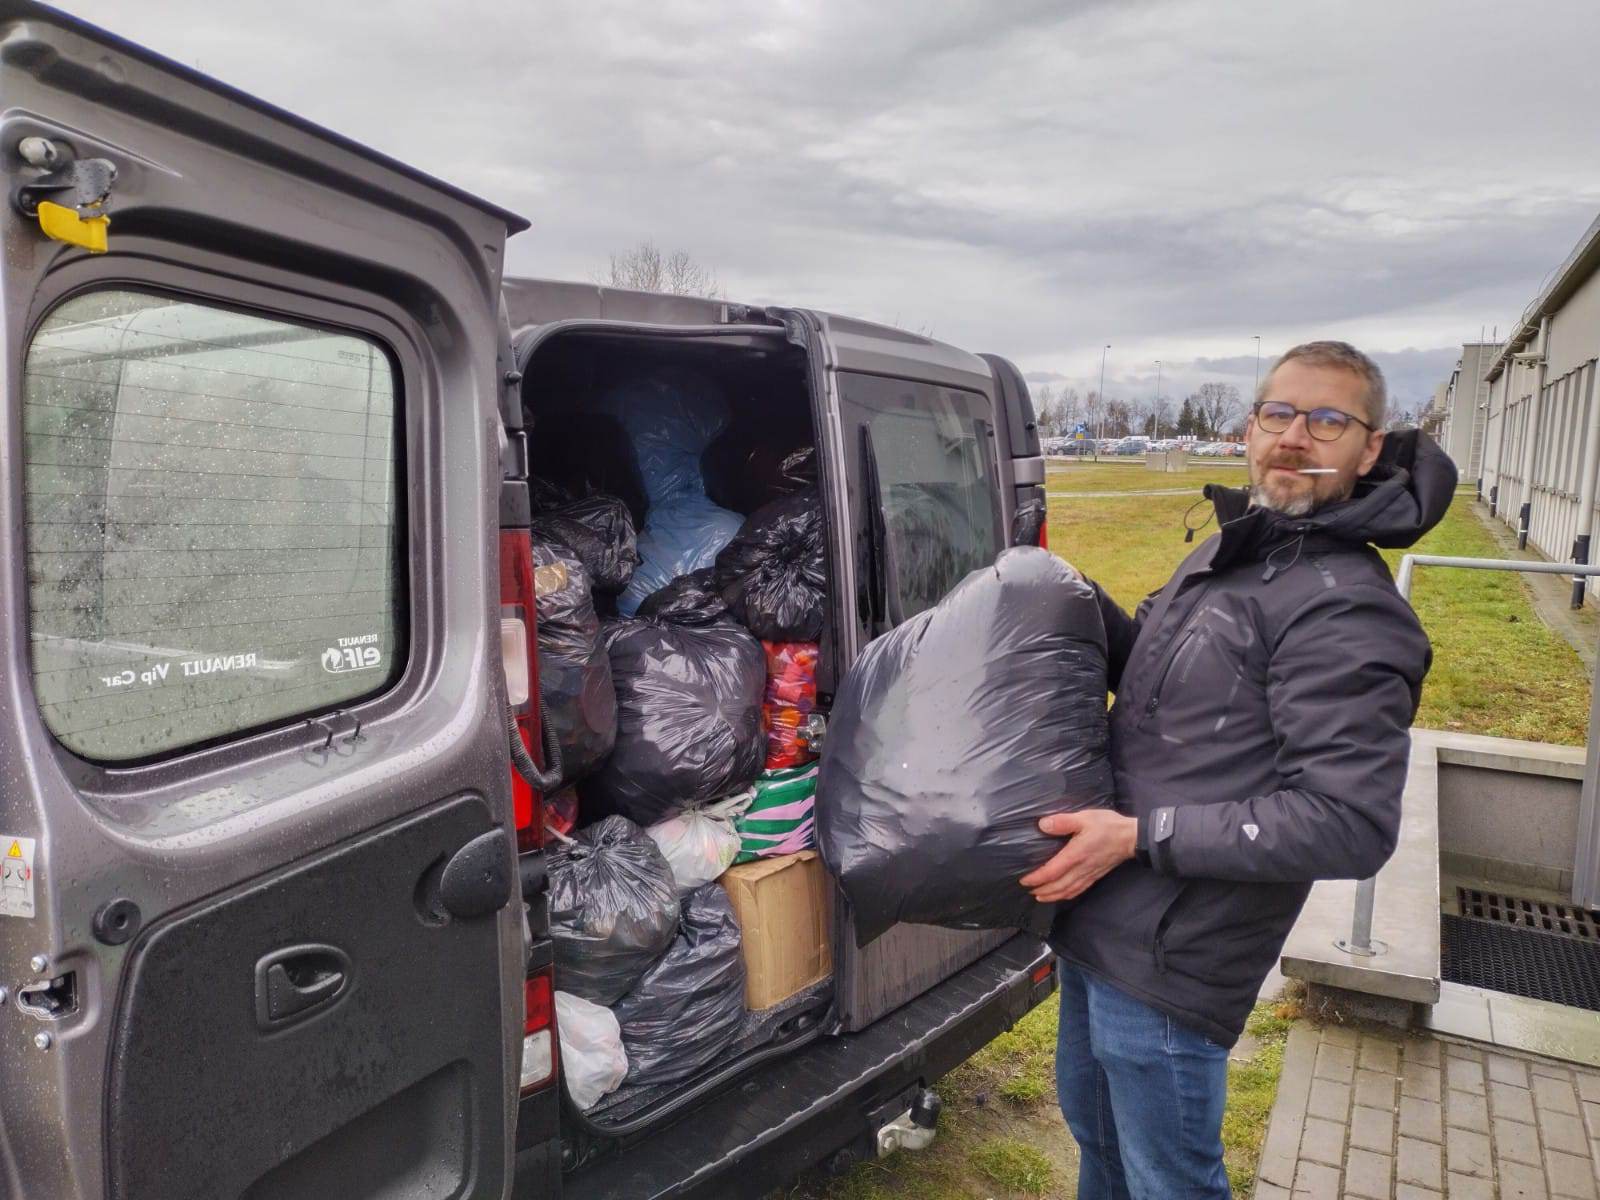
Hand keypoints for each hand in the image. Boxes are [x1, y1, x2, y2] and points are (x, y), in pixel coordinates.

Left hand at [1020, 810, 1137, 902]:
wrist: (1131, 837)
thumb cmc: (1107, 826)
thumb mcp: (1084, 818)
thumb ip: (1063, 822)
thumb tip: (1042, 825)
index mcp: (1075, 855)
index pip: (1051, 872)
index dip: (1037, 878)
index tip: (1024, 880)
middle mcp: (1081, 869)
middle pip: (1058, 886)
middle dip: (1042, 890)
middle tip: (1028, 889)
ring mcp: (1089, 874)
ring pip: (1068, 891)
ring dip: (1052, 895)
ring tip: (1040, 896)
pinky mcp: (1095, 876)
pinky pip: (1079, 890)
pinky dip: (1067, 895)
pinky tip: (1062, 894)